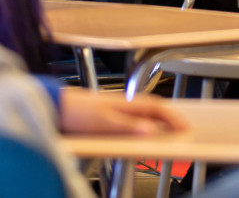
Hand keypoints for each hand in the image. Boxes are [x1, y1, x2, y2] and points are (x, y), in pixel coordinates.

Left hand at [58, 88, 188, 135]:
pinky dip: (140, 127)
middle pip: (151, 111)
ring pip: (141, 115)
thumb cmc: (75, 111)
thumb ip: (127, 126)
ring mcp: (113, 109)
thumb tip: (153, 131)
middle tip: (182, 130)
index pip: (156, 108)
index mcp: (124, 103)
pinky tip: (139, 134)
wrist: (52, 106)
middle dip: (168, 119)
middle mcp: (121, 104)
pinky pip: (129, 121)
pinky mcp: (103, 117)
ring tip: (166, 134)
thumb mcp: (102, 122)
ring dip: (155, 123)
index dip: (173, 118)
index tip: (186, 128)